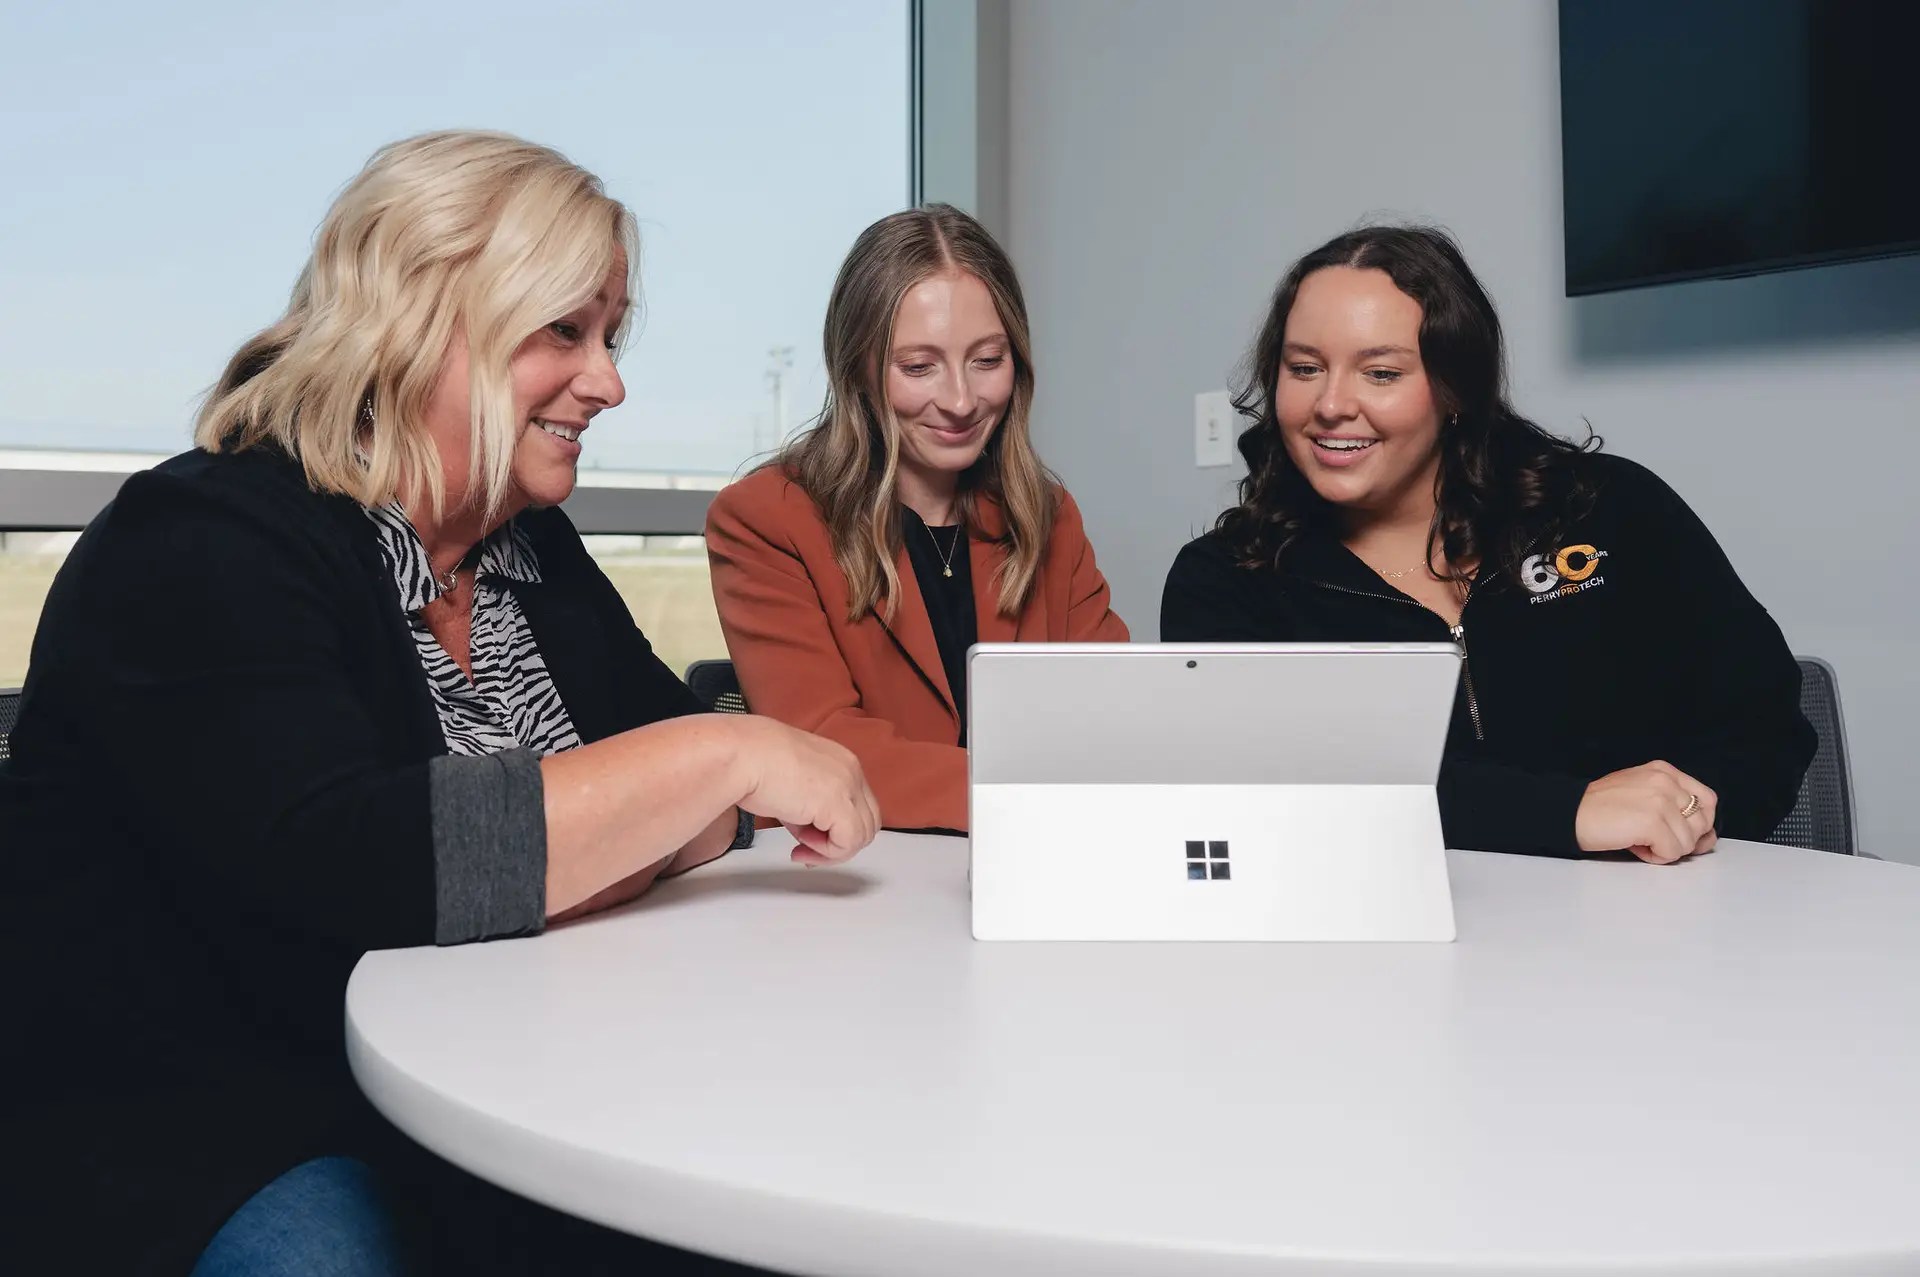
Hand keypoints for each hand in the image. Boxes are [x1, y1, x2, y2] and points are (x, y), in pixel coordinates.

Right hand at [726, 716, 879, 864]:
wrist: (741, 754)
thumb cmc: (751, 760)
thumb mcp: (790, 783)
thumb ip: (808, 805)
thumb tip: (809, 830)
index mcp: (840, 760)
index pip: (859, 804)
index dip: (837, 828)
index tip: (811, 840)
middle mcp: (850, 770)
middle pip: (867, 822)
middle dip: (838, 842)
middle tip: (807, 850)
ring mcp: (848, 786)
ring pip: (862, 835)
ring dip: (831, 849)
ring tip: (800, 845)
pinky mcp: (838, 804)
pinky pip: (848, 843)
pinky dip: (827, 852)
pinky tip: (801, 844)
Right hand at [1576, 761, 1717, 864]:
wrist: (1570, 813)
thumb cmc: (1602, 809)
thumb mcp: (1643, 796)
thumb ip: (1676, 810)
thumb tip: (1708, 839)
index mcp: (1664, 771)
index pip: (1708, 800)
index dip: (1698, 823)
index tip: (1678, 831)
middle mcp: (1666, 781)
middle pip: (1702, 824)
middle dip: (1681, 839)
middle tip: (1651, 836)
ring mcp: (1660, 800)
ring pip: (1688, 842)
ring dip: (1666, 850)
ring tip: (1639, 839)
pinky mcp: (1652, 821)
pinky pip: (1673, 852)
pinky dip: (1655, 857)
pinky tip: (1635, 846)